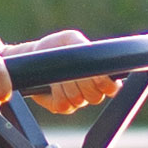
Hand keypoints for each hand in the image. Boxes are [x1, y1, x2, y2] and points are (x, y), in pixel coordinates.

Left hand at [6, 30, 121, 115]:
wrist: (35, 57)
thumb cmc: (56, 47)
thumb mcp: (70, 40)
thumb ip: (83, 45)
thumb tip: (91, 53)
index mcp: (99, 74)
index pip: (112, 88)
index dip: (106, 84)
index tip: (95, 73)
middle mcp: (91, 90)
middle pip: (95, 96)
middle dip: (82, 82)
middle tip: (69, 68)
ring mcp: (77, 100)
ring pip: (78, 100)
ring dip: (66, 84)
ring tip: (58, 72)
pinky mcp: (62, 106)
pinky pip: (63, 105)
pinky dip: (56, 93)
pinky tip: (51, 84)